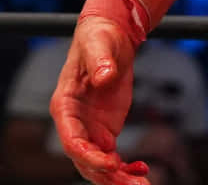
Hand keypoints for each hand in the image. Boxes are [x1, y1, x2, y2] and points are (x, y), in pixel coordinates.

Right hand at [50, 18, 149, 184]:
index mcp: (65, 105)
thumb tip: (104, 75)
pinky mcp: (105, 131)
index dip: (89, 156)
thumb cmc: (98, 38)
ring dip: (117, 179)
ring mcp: (89, 130)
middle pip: (85, 160)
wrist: (110, 37)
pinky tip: (142, 171)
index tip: (112, 162)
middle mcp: (74, 123)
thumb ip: (100, 60)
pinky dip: (125, 169)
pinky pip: (111, 158)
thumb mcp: (99, 44)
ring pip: (98, 165)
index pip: (71, 141)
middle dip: (107, 176)